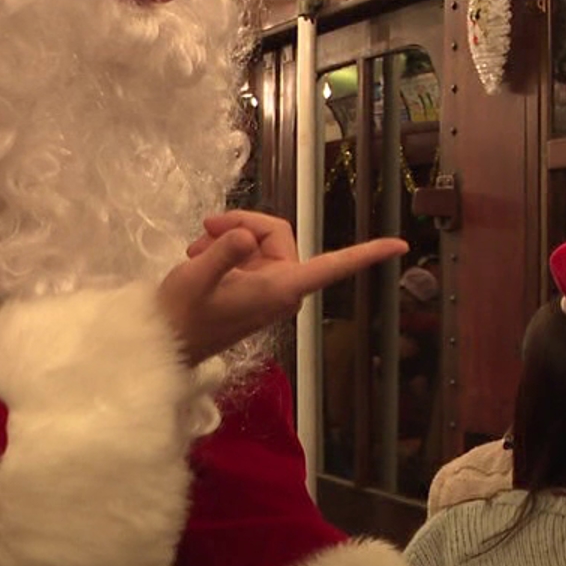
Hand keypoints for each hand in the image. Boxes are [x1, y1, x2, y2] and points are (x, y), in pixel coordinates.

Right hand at [163, 209, 405, 364]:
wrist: (164, 341)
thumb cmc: (182, 316)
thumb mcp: (196, 276)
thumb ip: (223, 253)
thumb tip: (244, 236)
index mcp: (282, 287)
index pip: (334, 265)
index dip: (368, 254)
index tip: (400, 244)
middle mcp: (284, 286)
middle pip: (277, 232)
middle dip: (242, 224)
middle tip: (205, 228)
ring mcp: (270, 286)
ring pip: (259, 238)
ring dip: (228, 237)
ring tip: (197, 250)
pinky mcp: (256, 287)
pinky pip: (249, 251)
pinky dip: (225, 247)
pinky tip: (200, 255)